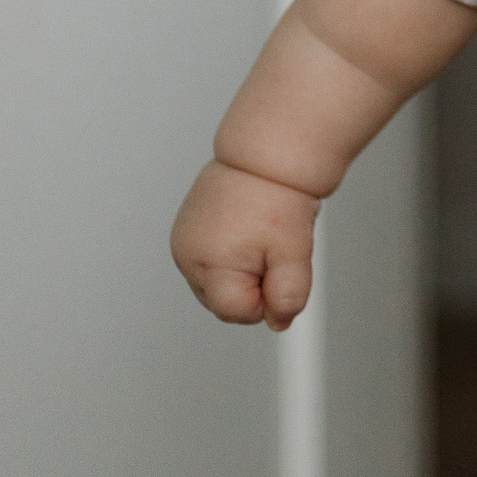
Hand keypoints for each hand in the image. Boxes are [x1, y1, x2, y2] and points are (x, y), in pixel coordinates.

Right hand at [171, 158, 319, 330]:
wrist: (266, 155)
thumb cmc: (278, 196)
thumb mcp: (294, 254)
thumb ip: (288, 296)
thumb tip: (278, 321)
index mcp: (207, 265)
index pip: (236, 313)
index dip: (265, 298)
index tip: (279, 268)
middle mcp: (186, 256)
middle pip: (224, 301)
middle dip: (252, 286)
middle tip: (272, 249)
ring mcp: (182, 242)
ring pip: (217, 283)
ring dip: (241, 270)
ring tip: (258, 236)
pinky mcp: (186, 230)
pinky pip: (211, 261)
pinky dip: (230, 254)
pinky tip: (246, 230)